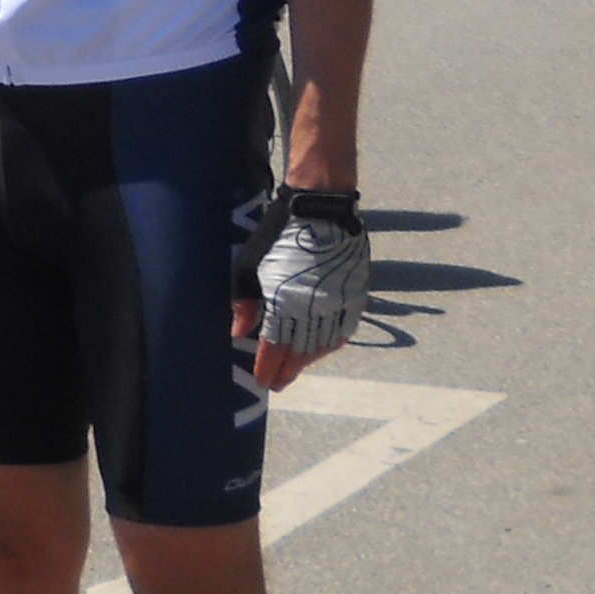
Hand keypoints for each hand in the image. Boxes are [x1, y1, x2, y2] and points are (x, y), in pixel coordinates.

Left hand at [238, 186, 368, 390]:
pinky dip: (330, 345)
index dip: (268, 367)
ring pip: (323, 345)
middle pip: (299, 351)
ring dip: (307, 360)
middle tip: (278, 384)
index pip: (275, 346)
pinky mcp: (355, 295)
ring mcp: (338, 303)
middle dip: (287, 371)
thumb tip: (239, 332)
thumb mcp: (250, 265)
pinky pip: (344, 331)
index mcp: (285, 301)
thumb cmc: (278, 234)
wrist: (321, 208)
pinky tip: (321, 349)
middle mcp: (314, 308)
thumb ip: (246, 301)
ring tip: (295, 368)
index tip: (262, 382)